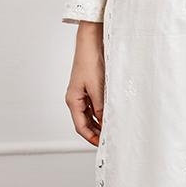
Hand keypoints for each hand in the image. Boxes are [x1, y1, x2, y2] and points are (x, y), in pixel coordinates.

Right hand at [65, 21, 104, 145]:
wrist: (90, 42)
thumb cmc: (90, 61)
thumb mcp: (97, 87)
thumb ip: (100, 106)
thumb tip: (104, 122)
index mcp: (73, 100)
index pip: (81, 126)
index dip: (91, 137)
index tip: (102, 145)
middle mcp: (75, 98)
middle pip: (85, 122)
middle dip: (96, 131)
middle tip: (110, 138)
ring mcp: (82, 93)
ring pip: (90, 114)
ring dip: (100, 122)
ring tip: (112, 128)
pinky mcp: (88, 86)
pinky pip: (94, 104)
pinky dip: (101, 111)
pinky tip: (111, 113)